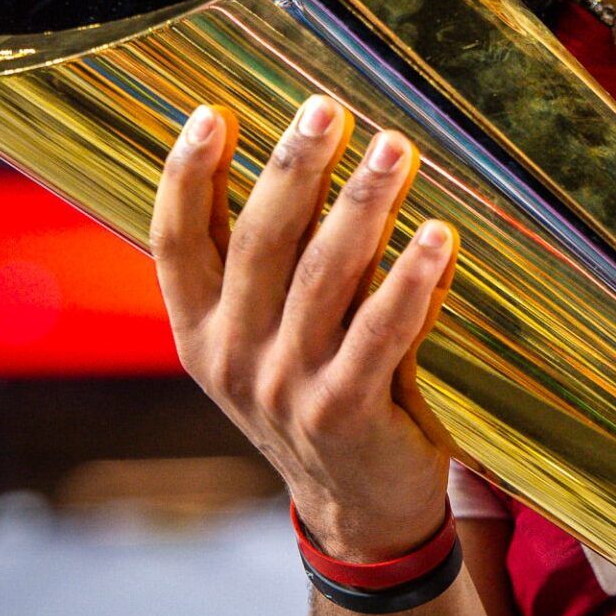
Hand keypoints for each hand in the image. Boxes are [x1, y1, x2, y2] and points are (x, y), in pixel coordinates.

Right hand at [149, 95, 458, 559]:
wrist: (356, 506)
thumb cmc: (316, 388)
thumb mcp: (268, 333)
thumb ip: (276, 260)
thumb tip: (301, 149)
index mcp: (200, 331)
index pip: (175, 243)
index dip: (187, 176)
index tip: (210, 112)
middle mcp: (233, 357)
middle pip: (257, 245)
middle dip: (292, 169)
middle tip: (326, 108)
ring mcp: (287, 388)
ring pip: (324, 278)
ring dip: (362, 206)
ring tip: (394, 147)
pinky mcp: (347, 413)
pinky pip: (383, 332)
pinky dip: (412, 279)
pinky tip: (440, 234)